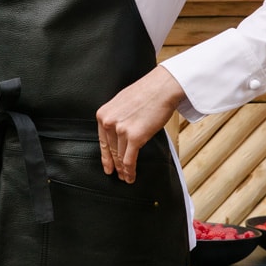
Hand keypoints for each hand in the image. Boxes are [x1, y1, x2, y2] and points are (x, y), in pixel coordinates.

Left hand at [96, 66, 184, 183]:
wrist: (162, 87)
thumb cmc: (147, 92)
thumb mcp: (122, 102)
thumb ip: (116, 117)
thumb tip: (118, 132)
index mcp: (103, 114)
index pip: (102, 141)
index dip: (105, 156)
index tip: (107, 165)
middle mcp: (109, 122)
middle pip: (111, 150)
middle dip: (114, 165)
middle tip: (116, 174)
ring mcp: (121, 130)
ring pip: (120, 156)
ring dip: (123, 170)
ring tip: (125, 177)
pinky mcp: (135, 137)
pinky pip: (129, 160)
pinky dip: (130, 171)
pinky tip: (131, 176)